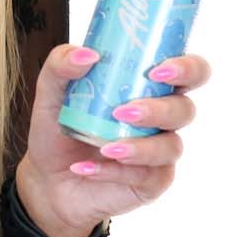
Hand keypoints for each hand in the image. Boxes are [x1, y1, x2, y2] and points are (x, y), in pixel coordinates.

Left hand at [15, 44, 212, 236]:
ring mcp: (159, 151)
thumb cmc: (58, 127)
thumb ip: (60, 64)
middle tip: (126, 111)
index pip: (189, 71)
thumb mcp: (50, 92)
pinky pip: (148, 176)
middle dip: (160, 109)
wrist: (48, 177)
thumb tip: (87, 54)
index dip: (187, 68)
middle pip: (185, 109)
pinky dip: (116, 171)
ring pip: (171, 146)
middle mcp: (161, 118)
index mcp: (147, 87)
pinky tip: (86, 168)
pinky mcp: (152, 182)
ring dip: (141, 146)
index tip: (158, 70)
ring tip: (105, 147)